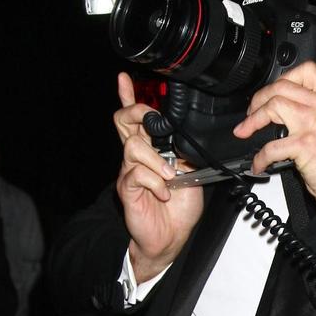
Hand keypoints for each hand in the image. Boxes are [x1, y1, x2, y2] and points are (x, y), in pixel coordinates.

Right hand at [114, 73, 203, 281]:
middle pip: (123, 121)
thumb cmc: (179, 208)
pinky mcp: (128, 188)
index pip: (135, 119)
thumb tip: (187, 137)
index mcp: (151, 150)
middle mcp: (136, 157)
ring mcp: (130, 171)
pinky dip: (155, 182)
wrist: (171, 237)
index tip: (124, 79)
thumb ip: (185, 153)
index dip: (128, 97)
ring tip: (169, 177)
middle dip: (137, 113)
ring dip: (156, 160)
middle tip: (151, 119)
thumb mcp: (191, 174)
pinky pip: (137, 172)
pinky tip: (164, 192)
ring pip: (133, 146)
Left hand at [233, 62, 315, 214]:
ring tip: (246, 132)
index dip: (283, 78)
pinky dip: (260, 157)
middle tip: (252, 112)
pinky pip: (271, 146)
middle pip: (283, 86)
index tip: (273, 93)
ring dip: (253, 120)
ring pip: (274, 106)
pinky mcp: (305, 146)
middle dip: (260, 98)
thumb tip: (293, 106)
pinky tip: (259, 164)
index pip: (308, 71)